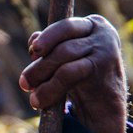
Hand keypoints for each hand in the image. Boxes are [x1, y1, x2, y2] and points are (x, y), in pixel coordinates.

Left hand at [19, 14, 127, 132]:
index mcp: (92, 24)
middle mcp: (101, 32)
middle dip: (41, 62)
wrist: (107, 108)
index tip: (32, 53)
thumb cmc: (83, 80)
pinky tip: (40, 100)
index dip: (46, 38)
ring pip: (64, 55)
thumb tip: (34, 39)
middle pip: (64, 40)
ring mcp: (105, 48)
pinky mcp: (104, 67)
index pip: (65, 26)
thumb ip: (51, 46)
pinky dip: (50, 87)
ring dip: (42, 75)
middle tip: (24, 82)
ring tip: (32, 96)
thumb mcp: (67, 59)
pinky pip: (69, 73)